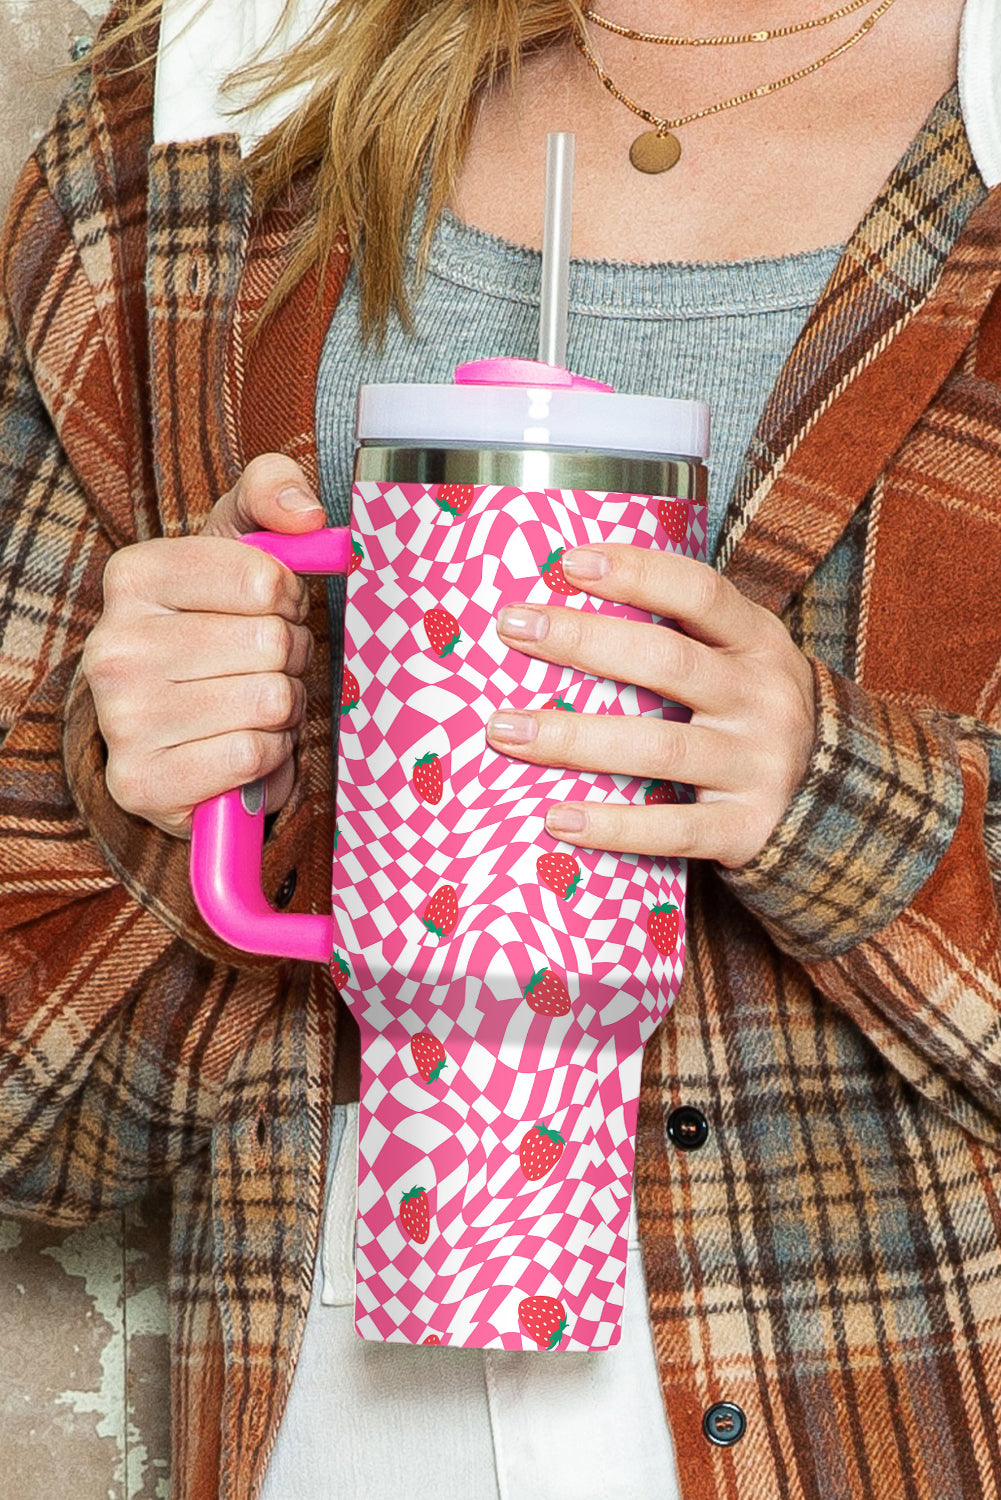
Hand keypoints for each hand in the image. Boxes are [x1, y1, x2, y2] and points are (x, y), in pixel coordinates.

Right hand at [81, 455, 325, 836]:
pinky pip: (254, 757)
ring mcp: (121, 717)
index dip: (289, 598)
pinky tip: (241, 749)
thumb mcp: (240, 545)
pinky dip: (268, 758)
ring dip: (283, 710)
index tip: (272, 607)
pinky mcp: (142, 781)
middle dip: (290, 660)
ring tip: (251, 706)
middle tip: (263, 666)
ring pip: (269, 702)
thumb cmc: (217, 629)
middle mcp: (113, 644)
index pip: (264, 579)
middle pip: (272, 644)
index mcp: (134, 575)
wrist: (175, 732)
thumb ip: (272, 493)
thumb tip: (306, 516)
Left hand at [485, 544, 815, 869]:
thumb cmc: (749, 716)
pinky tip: (555, 818)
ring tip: (504, 731)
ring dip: (574, 739)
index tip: (569, 561)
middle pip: (667, 663)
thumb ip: (677, 635)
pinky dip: (611, 826)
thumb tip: (561, 600)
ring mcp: (757, 767)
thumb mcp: (737, 660)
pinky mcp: (745, 830)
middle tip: (512, 628)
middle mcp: (763, 699)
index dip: (637, 573)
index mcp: (758, 643)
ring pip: (658, 749)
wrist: (834, 806)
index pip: (699, 593)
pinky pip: (671, 829)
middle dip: (582, 641)